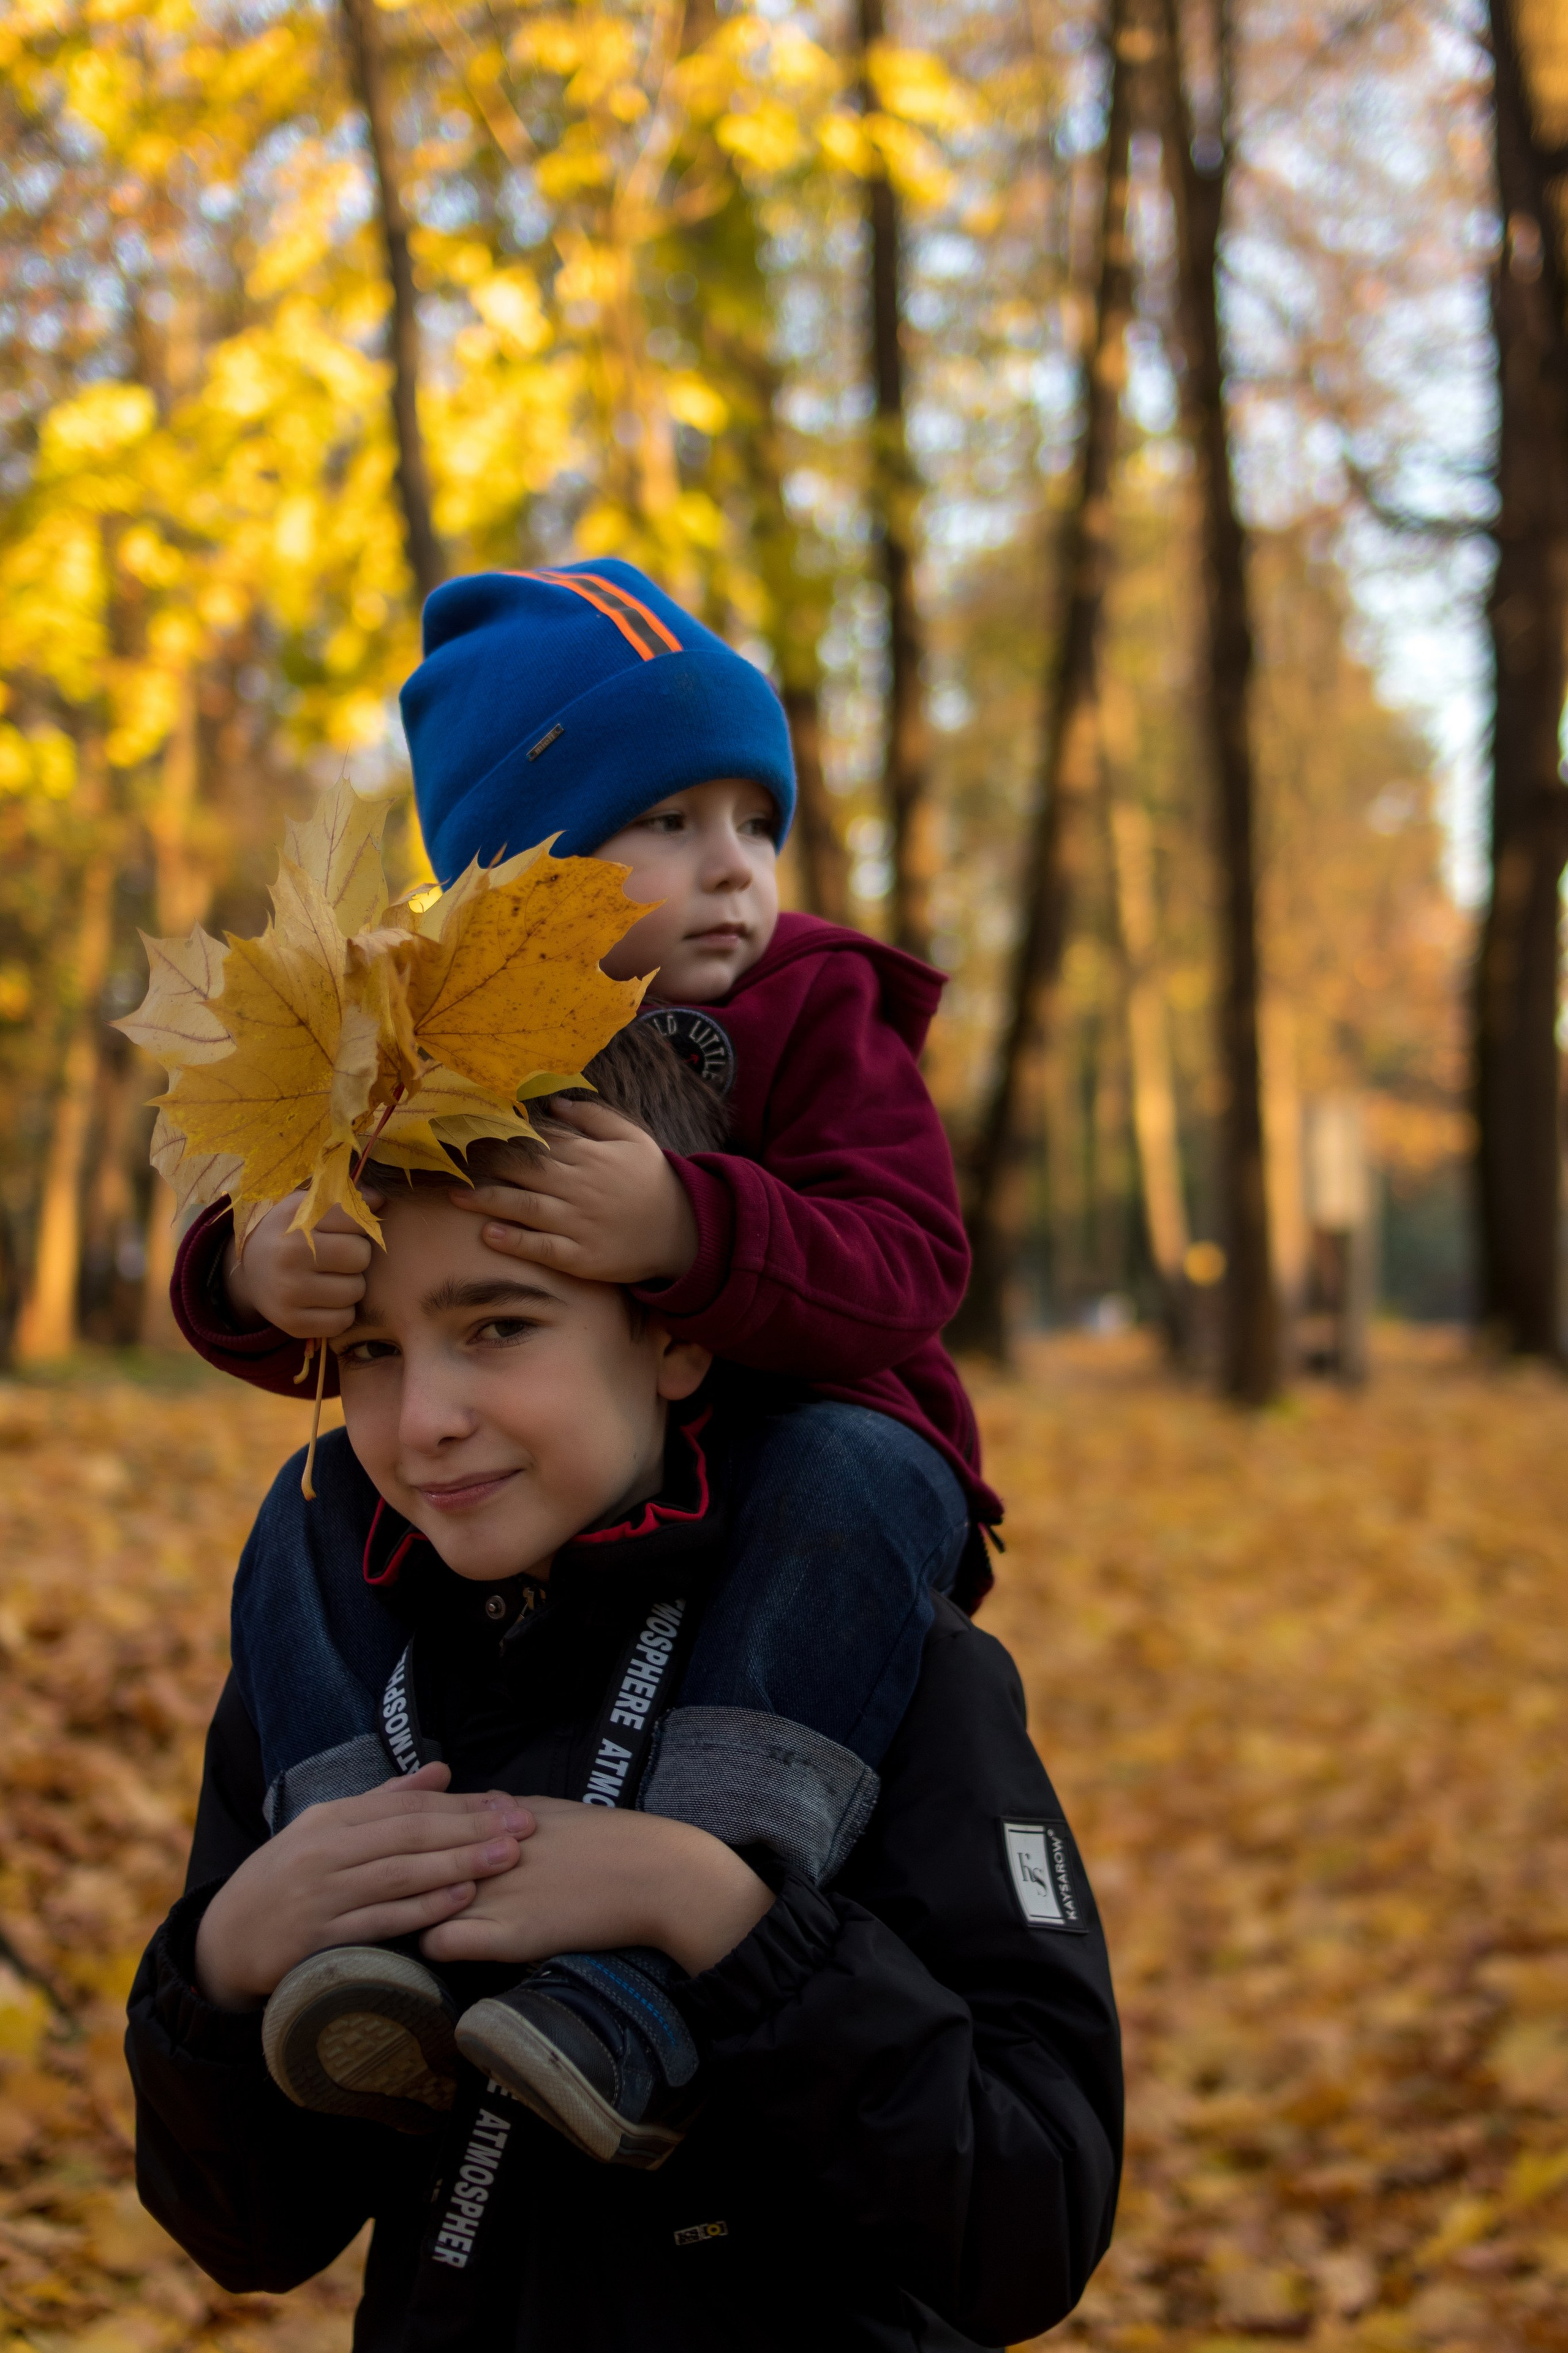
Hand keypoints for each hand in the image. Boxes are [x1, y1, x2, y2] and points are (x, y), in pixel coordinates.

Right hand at [193, 1763, 533, 2010]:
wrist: (226, 1940)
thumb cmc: (289, 1877)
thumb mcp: (328, 1828)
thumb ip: (386, 1800)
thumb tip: (443, 1771)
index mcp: (331, 1818)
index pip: (408, 1806)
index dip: (462, 1805)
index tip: (508, 1804)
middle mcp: (325, 1850)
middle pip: (410, 1835)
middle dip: (471, 1830)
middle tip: (522, 1828)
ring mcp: (321, 1894)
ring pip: (400, 1875)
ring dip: (457, 1865)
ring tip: (505, 1858)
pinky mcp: (318, 1938)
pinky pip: (380, 1921)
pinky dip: (421, 1910)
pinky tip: (459, 1901)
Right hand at [223, 1191, 385, 1337]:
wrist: (249, 1271)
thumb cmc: (290, 1233)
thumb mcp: (308, 1206)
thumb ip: (345, 1200)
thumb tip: (380, 1199)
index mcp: (296, 1218)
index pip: (355, 1217)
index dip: (358, 1223)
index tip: (346, 1227)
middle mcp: (290, 1253)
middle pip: (360, 1256)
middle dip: (356, 1256)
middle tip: (338, 1256)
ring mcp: (289, 1291)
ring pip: (355, 1290)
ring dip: (351, 1285)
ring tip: (330, 1277)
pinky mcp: (292, 1322)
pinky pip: (343, 1320)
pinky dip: (341, 1312)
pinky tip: (324, 1300)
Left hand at [419, 1796, 773, 1977]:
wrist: (652, 1874)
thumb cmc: (608, 1839)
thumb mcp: (551, 1809)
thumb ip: (507, 1809)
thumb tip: (480, 1801)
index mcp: (494, 1817)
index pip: (422, 1825)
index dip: (405, 1843)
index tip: (397, 1857)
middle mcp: (483, 1849)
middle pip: (410, 1862)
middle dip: (397, 1877)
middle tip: (385, 1894)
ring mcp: (491, 1891)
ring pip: (416, 1904)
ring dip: (409, 1913)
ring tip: (406, 1923)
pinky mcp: (505, 1934)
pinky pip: (440, 1943)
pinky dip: (434, 1945)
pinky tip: (441, 1947)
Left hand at [446, 1100, 698, 1285]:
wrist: (682, 1231)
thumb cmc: (652, 1181)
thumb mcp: (632, 1138)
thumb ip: (594, 1117)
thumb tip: (552, 1101)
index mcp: (589, 1155)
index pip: (538, 1140)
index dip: (501, 1134)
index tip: (469, 1128)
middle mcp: (580, 1187)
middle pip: (524, 1171)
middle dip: (484, 1164)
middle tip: (447, 1160)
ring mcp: (579, 1223)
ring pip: (526, 1208)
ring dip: (488, 1202)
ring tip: (455, 1198)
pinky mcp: (581, 1257)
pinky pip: (543, 1248)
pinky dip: (516, 1242)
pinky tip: (489, 1235)